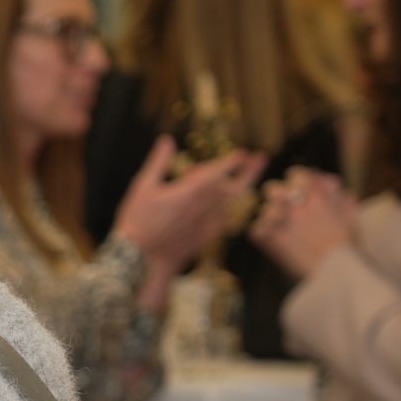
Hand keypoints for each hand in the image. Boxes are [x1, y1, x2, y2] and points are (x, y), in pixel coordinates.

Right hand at [111, 137, 266, 269]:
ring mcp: (206, 224)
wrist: (142, 260)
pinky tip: (228, 206)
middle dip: (249, 171)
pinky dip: (229, 209)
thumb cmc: (138, 222)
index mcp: (190, 192)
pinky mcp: (204, 237)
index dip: (230, 161)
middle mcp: (203, 207)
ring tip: (249, 179)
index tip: (242, 153)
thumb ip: (159, 162)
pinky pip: (223, 220)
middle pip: (233, 186)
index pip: (216, 172)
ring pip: (231, 203)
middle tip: (262, 159)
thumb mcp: (143, 186)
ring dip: (242, 188)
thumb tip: (167, 140)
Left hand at [249, 169, 358, 279]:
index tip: (298, 191)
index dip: (295, 182)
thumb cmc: (347, 246)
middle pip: (272, 189)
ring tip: (279, 226)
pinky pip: (255, 229)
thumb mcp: (350, 214)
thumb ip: (339, 194)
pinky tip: (271, 239)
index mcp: (316, 196)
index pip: (296, 174)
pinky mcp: (271, 241)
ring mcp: (282, 222)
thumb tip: (330, 182)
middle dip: (276, 197)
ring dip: (270, 217)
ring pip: (263, 209)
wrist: (338, 274)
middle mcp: (296, 206)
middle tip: (284, 209)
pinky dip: (261, 234)